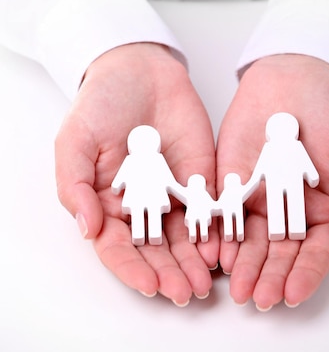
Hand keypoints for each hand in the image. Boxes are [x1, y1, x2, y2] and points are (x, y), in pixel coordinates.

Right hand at [55, 43, 217, 305]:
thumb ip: (74, 184)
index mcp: (106, 203)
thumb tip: (88, 227)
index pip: (118, 247)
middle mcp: (140, 206)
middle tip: (187, 291)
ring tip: (207, 280)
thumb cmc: (101, 102)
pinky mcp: (199, 176)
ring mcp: (172, 192)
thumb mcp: (75, 139)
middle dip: (171, 272)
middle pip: (156, 249)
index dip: (133, 268)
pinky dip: (216, 228)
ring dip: (194, 260)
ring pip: (185, 236)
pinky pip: (209, 208)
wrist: (140, 68)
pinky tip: (222, 243)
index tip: (151, 283)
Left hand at [216, 54, 328, 309]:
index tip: (292, 292)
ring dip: (243, 264)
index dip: (306, 273)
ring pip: (251, 239)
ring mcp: (260, 196)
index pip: (316, 250)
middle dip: (269, 276)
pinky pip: (226, 210)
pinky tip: (217, 249)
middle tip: (257, 298)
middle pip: (280, 253)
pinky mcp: (233, 179)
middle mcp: (291, 210)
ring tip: (236, 285)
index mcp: (325, 208)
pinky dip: (221, 231)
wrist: (294, 75)